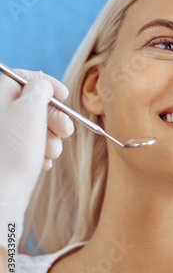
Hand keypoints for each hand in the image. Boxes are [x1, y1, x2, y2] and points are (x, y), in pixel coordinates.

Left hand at [0, 70, 73, 245]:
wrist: (0, 195)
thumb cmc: (13, 150)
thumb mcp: (30, 109)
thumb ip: (39, 89)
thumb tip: (43, 85)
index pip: (22, 77)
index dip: (46, 84)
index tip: (65, 96)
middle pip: (32, 103)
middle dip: (54, 117)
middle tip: (67, 131)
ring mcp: (2, 136)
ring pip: (34, 127)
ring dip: (50, 138)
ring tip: (50, 153)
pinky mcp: (6, 155)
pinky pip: (29, 145)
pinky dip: (41, 151)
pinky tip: (42, 162)